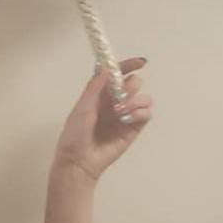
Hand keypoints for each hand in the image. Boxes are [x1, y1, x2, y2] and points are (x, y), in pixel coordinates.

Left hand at [52, 57, 152, 180]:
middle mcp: (115, 102)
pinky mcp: (133, 128)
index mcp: (100, 93)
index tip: (140, 63)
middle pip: (134, 82)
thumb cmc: (75, 135)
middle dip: (130, 85)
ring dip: (135, 100)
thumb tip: (107, 67)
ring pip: (144, 97)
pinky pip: (147, 113)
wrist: (79, 160)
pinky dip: (140, 113)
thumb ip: (95, 86)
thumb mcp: (82, 107)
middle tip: (119, 96)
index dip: (129, 65)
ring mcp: (126, 114)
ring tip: (120, 111)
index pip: (118, 74)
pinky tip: (127, 118)